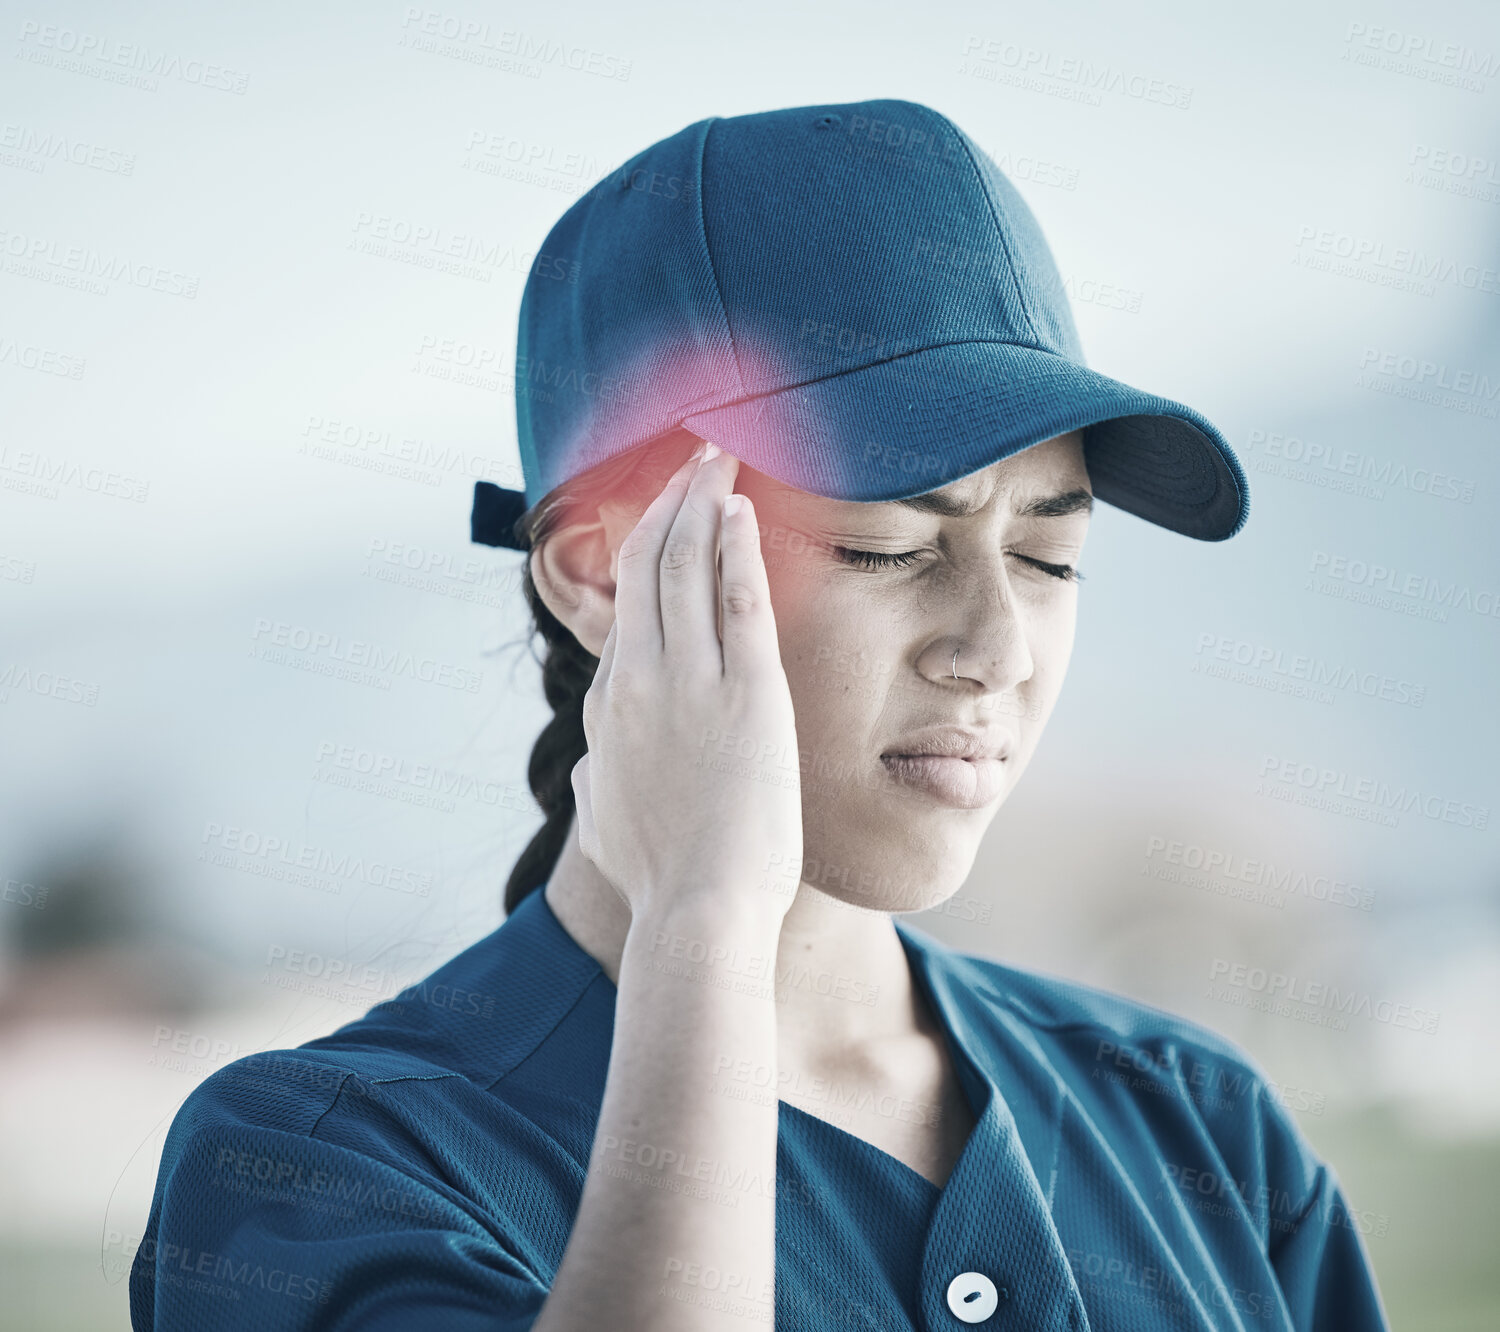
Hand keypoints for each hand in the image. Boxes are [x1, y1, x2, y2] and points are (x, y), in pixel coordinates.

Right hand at [571, 442, 802, 924]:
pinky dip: (736, 548)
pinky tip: (742, 509)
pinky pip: (737, 600)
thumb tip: (595, 760)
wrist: (697, 910)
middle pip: (648, 566)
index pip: (625, 607)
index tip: (664, 516)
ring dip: (701, 504)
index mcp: (610, 705)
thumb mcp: (604, 819)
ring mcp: (690, 681)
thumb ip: (599, 776)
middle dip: (670, 501)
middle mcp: (639, 679)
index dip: (644, 550)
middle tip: (693, 458)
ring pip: (686, 568)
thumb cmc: (659, 878)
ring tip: (716, 460)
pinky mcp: (746, 693)